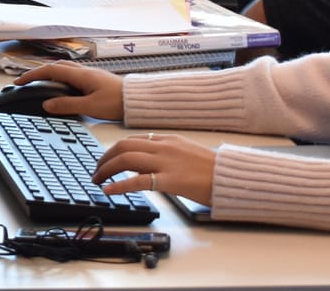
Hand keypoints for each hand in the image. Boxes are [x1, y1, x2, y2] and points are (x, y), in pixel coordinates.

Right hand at [13, 63, 124, 119]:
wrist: (139, 100)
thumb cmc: (118, 102)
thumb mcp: (90, 107)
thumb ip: (67, 105)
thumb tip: (47, 104)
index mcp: (80, 75)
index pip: (49, 70)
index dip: (32, 75)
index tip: (19, 81)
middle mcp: (83, 71)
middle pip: (55, 66)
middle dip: (38, 72)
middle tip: (26, 81)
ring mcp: (89, 75)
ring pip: (63, 69)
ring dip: (49, 73)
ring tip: (40, 83)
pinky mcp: (95, 80)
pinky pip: (71, 74)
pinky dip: (60, 77)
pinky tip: (62, 87)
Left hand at [91, 132, 216, 204]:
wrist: (232, 177)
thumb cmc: (213, 168)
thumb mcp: (187, 151)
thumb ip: (167, 152)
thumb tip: (150, 161)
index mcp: (167, 139)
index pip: (132, 139)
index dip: (115, 149)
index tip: (107, 158)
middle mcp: (163, 147)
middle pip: (123, 146)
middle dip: (104, 157)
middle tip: (96, 169)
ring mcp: (165, 162)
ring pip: (125, 158)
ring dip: (106, 169)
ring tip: (98, 179)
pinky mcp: (170, 180)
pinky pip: (138, 181)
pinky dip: (119, 185)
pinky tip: (109, 190)